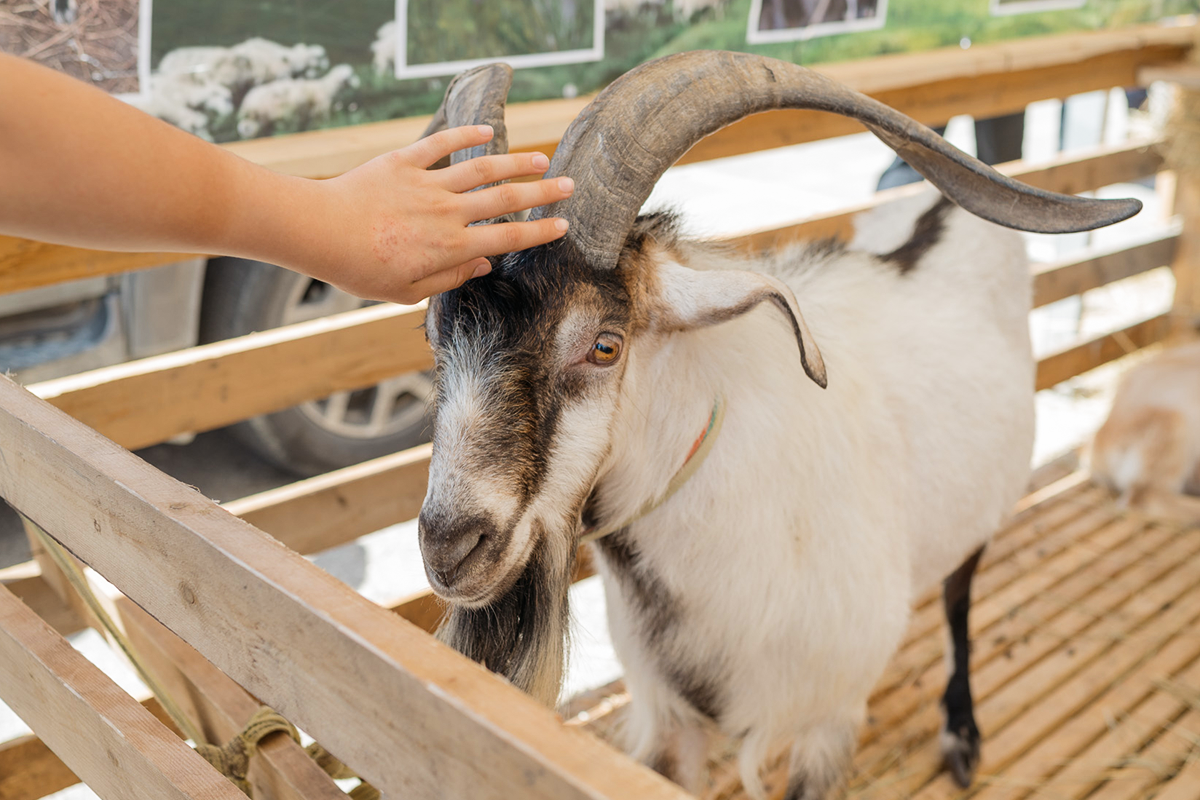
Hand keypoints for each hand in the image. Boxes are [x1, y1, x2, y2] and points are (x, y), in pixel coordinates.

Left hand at [290, 125, 573, 303]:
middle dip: (542, 193)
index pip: (508, 238)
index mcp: (451, 248)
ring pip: (482, 169)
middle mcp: (447, 213)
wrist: (319, 232)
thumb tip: (482, 266)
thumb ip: (449, 278)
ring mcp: (427, 185)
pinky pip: (442, 145)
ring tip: (540, 159)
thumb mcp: (407, 292)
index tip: (562, 226)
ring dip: (516, 162)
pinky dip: (466, 136)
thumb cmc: (360, 269)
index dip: (539, 232)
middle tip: (569, 186)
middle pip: (506, 199)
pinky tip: (486, 132)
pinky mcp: (403, 162)